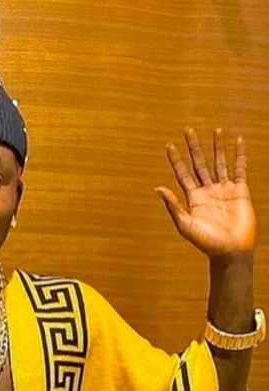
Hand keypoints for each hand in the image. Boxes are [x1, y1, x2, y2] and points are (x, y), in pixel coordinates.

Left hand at [155, 127, 255, 257]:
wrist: (230, 251)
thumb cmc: (206, 242)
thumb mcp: (185, 223)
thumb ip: (173, 205)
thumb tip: (158, 188)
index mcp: (193, 197)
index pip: (183, 173)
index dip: (176, 159)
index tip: (169, 145)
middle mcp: (207, 190)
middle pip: (199, 163)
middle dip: (194, 147)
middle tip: (188, 129)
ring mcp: (224, 189)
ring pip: (219, 162)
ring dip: (217, 146)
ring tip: (216, 130)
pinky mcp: (241, 191)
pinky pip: (240, 169)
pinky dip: (240, 155)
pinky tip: (239, 141)